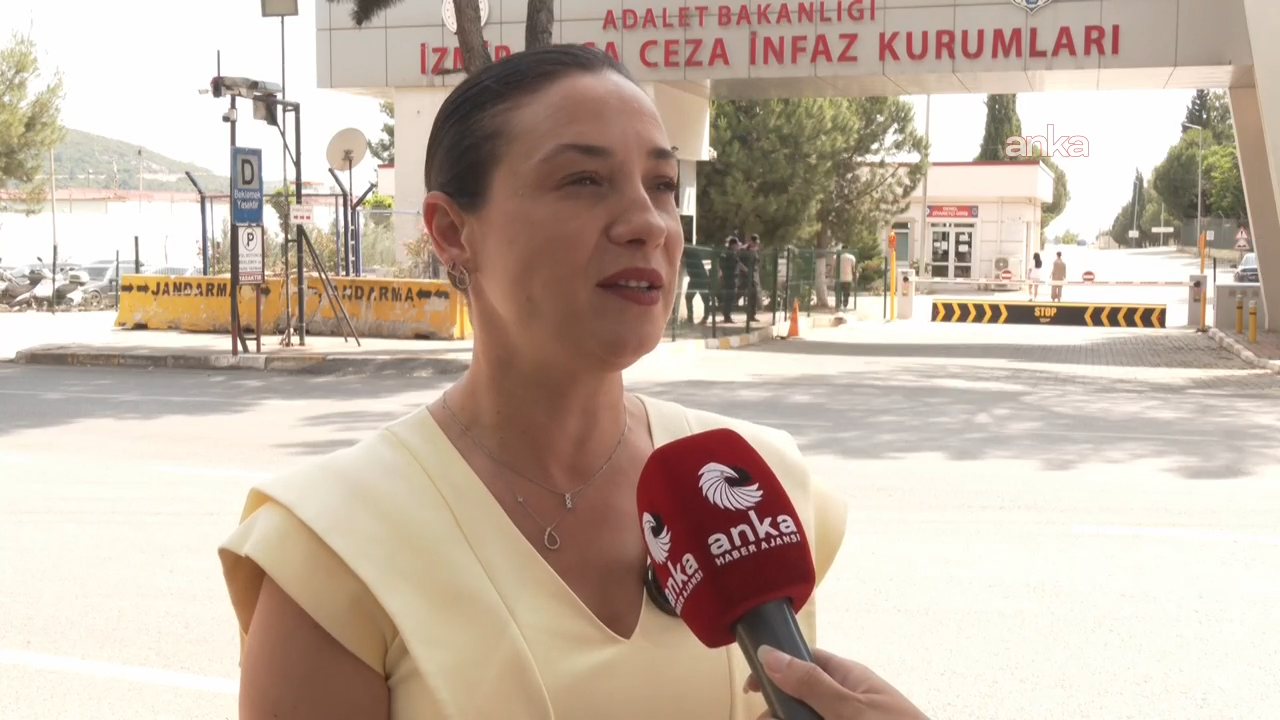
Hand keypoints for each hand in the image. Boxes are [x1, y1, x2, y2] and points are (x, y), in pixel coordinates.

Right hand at [744, 646, 929, 719]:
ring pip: (809, 716)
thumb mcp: (849, 708)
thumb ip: (811, 684)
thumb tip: (769, 653)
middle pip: (801, 695)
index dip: (775, 667)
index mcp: (850, 677)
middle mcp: (848, 697)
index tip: (751, 687)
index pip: (805, 658)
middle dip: (779, 709)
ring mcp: (848, 718)